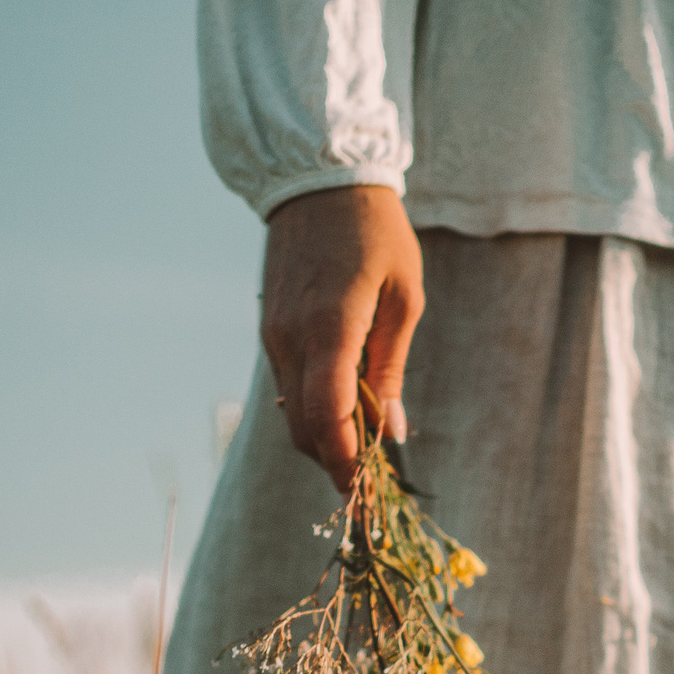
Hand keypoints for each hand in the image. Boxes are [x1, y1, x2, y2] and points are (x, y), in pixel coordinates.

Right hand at [261, 185, 424, 489]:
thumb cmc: (376, 233)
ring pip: (292, 412)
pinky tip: (345, 407)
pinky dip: (314, 408)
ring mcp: (274, 335)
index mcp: (329, 327)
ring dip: (325, 437)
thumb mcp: (403, 298)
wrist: (318, 180)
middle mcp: (291, 337)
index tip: (366, 493)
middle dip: (335, 461)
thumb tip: (393, 432)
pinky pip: (289, 386)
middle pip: (304, 428)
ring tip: (364, 447)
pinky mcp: (269, 330)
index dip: (346, 462)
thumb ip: (391, 369)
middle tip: (372, 480)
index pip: (328, 416)